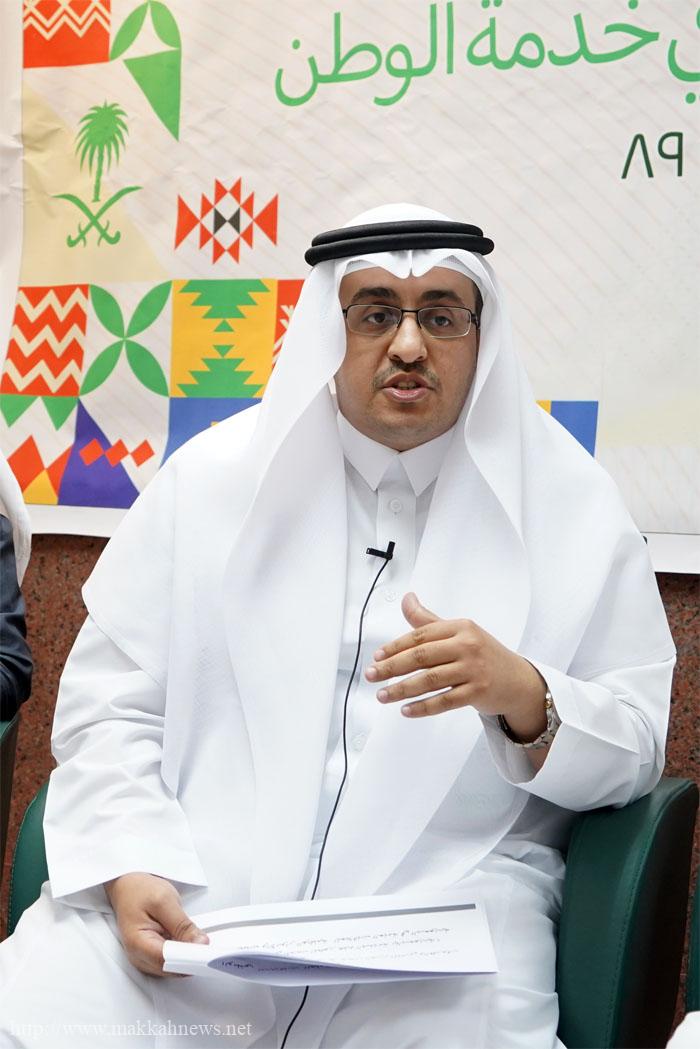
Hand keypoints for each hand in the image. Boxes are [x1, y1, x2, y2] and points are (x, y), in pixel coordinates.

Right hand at [104, 872, 208, 976]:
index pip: (168, 961)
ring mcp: (145, 959)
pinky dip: (182, 953)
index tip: (206, 952)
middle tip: (206, 942)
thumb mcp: (165, 901)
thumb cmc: (139, 891)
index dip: (189, 959)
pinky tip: (188, 941)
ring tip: (196, 939)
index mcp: (138, 944)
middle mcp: (139, 957)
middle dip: (191, 957)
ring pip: (174, 968)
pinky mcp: (151, 956)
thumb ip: (183, 925)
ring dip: (188, 956)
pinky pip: (171, 962)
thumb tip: (200, 944)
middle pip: (172, 969)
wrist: (128, 887)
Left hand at [365, 592, 546, 738]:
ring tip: (383, 696)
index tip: (377, 657)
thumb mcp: (460, 632)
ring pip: (430, 680)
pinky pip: (444, 701)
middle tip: (371, 675)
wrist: (518, 680)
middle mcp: (468, 646)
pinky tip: (406, 710)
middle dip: (392, 667)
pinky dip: (423, 707)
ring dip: (402, 689)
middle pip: (422, 656)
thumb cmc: (483, 654)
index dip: (395, 647)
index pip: (420, 635)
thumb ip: (429, 620)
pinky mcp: (478, 692)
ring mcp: (474, 670)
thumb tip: (407, 598)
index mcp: (460, 627)